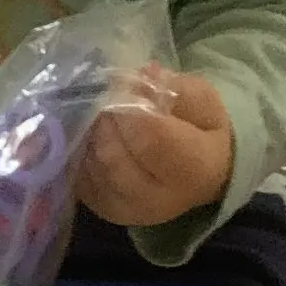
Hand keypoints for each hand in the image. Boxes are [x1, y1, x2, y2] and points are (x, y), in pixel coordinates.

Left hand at [77, 69, 234, 227]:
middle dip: (105, 118)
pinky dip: (82, 151)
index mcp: (191, 169)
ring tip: (102, 116)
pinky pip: (80, 177)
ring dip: (91, 133)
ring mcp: (126, 209)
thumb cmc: (202, 135)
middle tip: (108, 98)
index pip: (148, 136)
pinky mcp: (104, 209)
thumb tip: (140, 76)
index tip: (123, 82)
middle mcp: (156, 199)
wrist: (198, 180)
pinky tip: (94, 137)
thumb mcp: (204, 103)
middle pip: (113, 154)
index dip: (128, 103)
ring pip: (93, 165)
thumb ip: (175, 88)